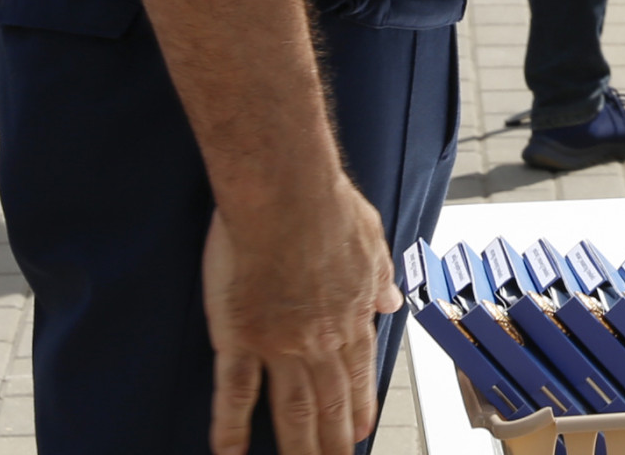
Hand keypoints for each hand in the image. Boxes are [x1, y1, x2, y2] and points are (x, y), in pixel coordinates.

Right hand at [204, 180, 403, 454]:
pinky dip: (233, 429)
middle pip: (328, 402)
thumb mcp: (372, 240)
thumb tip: (391, 301)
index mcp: (350, 314)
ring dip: (300, 446)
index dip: (359, 405)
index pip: (358, 372)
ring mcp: (281, 344)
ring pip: (293, 410)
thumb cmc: (328, 206)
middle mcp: (320, 339)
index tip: (360, 431)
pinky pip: (235, 393)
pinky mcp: (241, 338)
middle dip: (333, 440)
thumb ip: (379, 277)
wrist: (289, 195)